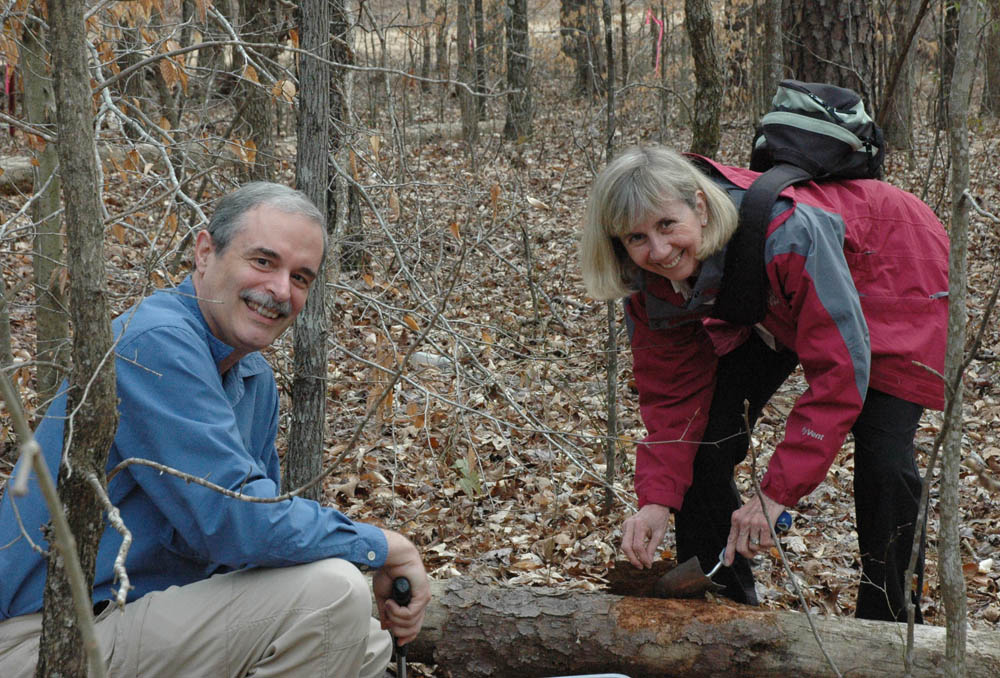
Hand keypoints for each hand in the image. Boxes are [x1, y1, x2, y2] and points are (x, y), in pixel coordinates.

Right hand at [373, 530, 429, 645]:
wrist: (392, 557)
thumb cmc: (388, 572)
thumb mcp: (384, 597)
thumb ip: (386, 612)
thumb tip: (385, 627)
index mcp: (413, 602)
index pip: (415, 626)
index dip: (407, 636)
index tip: (399, 642)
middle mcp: (420, 602)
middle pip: (414, 629)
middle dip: (398, 630)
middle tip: (388, 619)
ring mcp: (423, 599)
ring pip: (410, 623)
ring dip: (395, 617)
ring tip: (388, 605)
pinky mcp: (423, 595)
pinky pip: (410, 614)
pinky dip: (397, 611)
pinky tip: (391, 602)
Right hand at [621, 503, 670, 568]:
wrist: (655, 505)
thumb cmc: (659, 519)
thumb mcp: (659, 534)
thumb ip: (652, 548)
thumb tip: (648, 562)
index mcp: (639, 524)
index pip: (638, 546)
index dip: (643, 558)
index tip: (649, 565)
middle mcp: (630, 524)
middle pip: (626, 546)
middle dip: (633, 559)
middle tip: (641, 567)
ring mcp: (625, 524)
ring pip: (624, 545)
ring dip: (631, 555)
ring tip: (640, 562)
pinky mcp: (625, 526)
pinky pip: (625, 541)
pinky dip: (630, 549)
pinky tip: (638, 554)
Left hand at [724, 493, 785, 565]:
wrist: (773, 495)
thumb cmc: (761, 506)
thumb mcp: (746, 514)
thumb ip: (743, 528)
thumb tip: (743, 545)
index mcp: (736, 519)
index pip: (730, 539)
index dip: (728, 553)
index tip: (727, 563)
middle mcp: (743, 521)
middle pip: (741, 547)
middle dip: (749, 554)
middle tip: (755, 551)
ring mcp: (753, 523)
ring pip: (755, 547)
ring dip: (762, 547)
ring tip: (765, 538)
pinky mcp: (765, 525)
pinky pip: (765, 543)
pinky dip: (770, 543)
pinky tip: (772, 537)